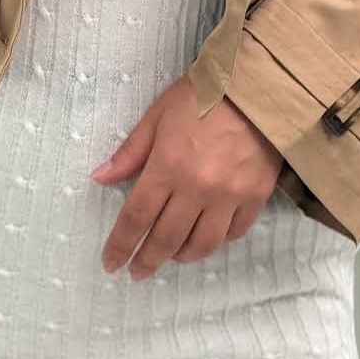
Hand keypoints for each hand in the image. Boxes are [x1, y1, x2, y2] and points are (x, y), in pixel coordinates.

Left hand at [90, 75, 283, 279]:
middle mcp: (197, 188)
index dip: (121, 244)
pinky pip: (233, 232)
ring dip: (181, 256)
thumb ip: (130, 152)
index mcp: (167, 166)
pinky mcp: (256, 196)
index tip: (111, 262)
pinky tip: (205, 238)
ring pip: (202, 244)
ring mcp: (229, 195)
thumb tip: (100, 177)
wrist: (259, 86)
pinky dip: (216, 241)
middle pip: (166, 238)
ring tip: (171, 257)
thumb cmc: (203, 95)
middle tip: (137, 272)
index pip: (136, 217)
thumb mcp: (157, 115)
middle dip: (147, 260)